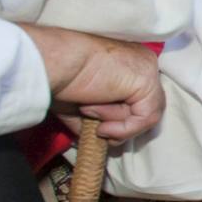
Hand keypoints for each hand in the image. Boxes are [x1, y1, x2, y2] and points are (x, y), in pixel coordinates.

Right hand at [23, 25, 164, 141]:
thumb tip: (107, 138)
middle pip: (147, 106)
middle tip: (98, 127)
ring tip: (90, 113)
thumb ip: (101, 117)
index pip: (142, 99)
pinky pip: (146, 116)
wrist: (53, 64)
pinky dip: (125, 128)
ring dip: (118, 124)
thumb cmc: (60, 79)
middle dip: (122, 123)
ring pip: (147, 112)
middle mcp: (144, 62)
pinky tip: (103, 126)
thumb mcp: (83, 103)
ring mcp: (148, 69)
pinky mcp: (147, 80)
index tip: (101, 129)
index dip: (124, 119)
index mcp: (131, 63)